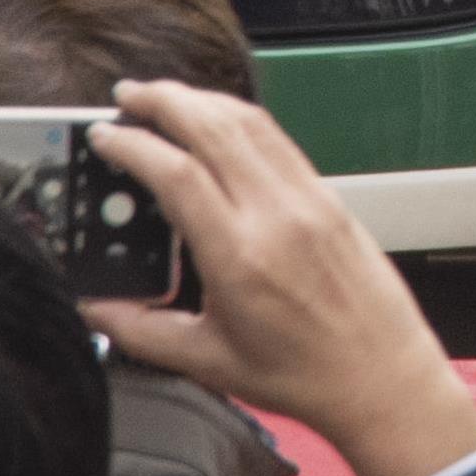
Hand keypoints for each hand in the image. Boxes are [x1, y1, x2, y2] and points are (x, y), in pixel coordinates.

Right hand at [79, 82, 475, 475]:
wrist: (383, 379)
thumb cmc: (303, 376)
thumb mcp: (207, 361)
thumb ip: (139, 330)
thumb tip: (92, 306)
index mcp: (239, 257)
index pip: (177, 174)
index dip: (132, 145)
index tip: (103, 137)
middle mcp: (276, 216)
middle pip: (213, 128)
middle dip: (162, 100)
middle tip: (126, 96)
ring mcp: (309, 200)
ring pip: (249, 124)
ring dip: (201, 100)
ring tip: (164, 98)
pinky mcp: (330, 198)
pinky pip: (278, 140)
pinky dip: (240, 119)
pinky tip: (218, 122)